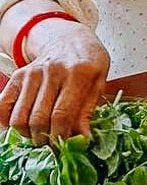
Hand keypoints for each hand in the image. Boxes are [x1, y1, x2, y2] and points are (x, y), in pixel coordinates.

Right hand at [0, 22, 109, 142]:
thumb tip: (82, 140)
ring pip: (19, 117)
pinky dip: (6, 122)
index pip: (62, 115)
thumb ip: (88, 111)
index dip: (61, 136)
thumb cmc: (88, 64)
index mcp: (78, 73)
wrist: (71, 40)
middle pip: (38, 119)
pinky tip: (22, 126)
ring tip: (40, 135)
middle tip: (51, 143)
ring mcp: (31, 73)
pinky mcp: (18, 76)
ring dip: (27, 134)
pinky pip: (2, 106)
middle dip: (44, 139)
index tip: (64, 144)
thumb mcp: (99, 83)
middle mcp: (52, 72)